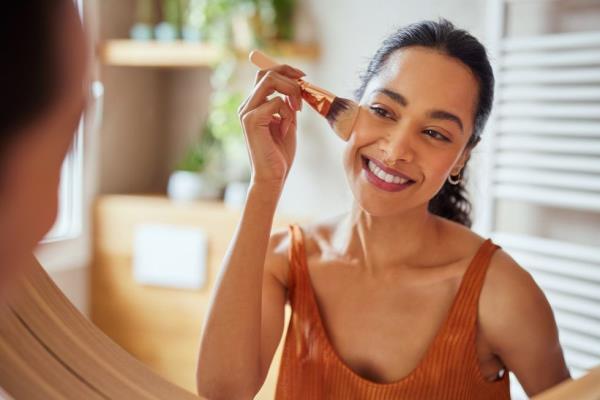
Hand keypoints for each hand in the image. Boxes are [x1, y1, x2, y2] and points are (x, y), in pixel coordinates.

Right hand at [238, 64, 304, 190]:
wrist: (272, 177)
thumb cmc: (279, 154)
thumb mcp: (288, 123)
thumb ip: (289, 105)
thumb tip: (298, 86)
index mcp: (253, 105)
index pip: (265, 75)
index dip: (285, 70)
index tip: (303, 77)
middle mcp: (246, 106)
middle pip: (267, 73)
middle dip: (290, 77)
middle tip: (305, 91)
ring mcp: (247, 112)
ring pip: (270, 82)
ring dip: (291, 93)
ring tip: (297, 112)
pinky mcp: (251, 120)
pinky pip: (276, 103)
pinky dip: (288, 114)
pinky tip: (287, 130)